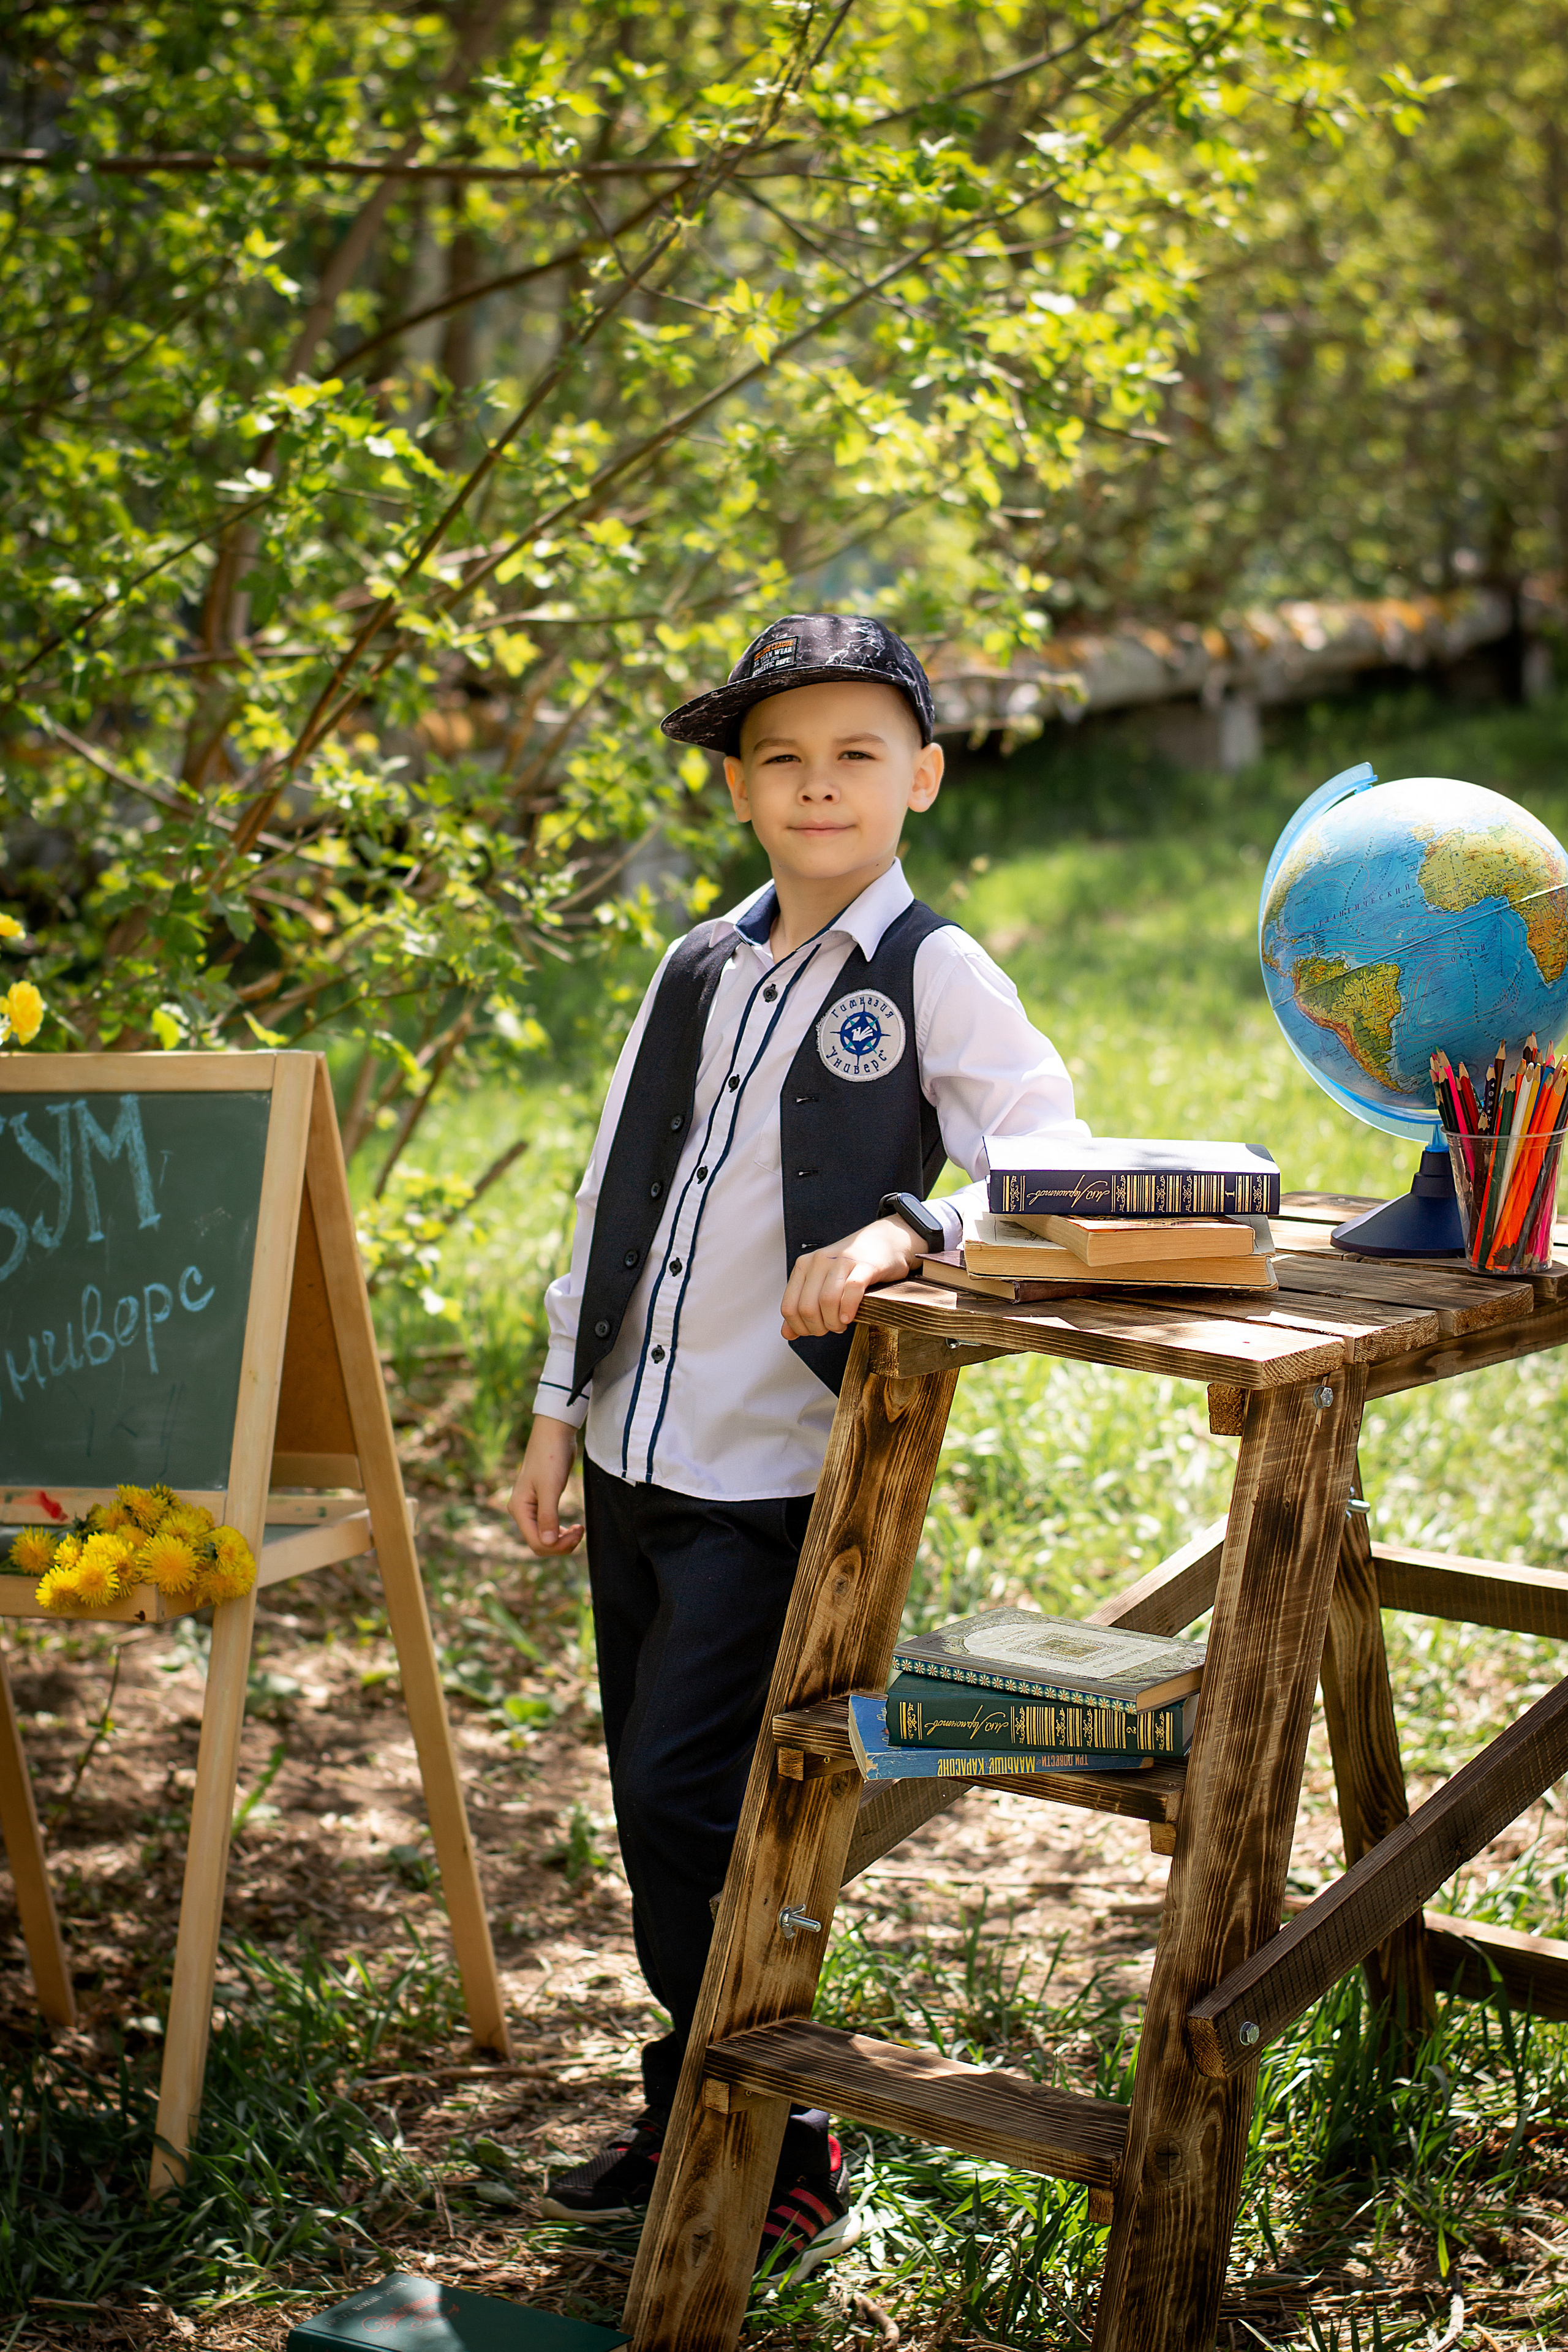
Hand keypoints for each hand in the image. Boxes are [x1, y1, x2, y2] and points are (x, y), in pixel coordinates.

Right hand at [509, 1415, 584, 1555]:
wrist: (554, 1434)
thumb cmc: (551, 1457)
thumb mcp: (550, 1488)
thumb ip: (548, 1516)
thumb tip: (548, 1544)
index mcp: (520, 1509)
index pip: (536, 1542)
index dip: (557, 1546)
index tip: (578, 1533)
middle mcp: (522, 1511)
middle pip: (540, 1543)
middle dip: (561, 1544)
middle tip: (581, 1531)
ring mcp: (531, 1508)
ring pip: (545, 1537)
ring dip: (562, 1540)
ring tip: (579, 1530)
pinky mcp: (542, 1504)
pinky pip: (549, 1527)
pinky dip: (561, 1532)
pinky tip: (573, 1527)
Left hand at [780, 1213, 924, 1338]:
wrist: (885, 1241)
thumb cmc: (852, 1268)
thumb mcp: (822, 1283)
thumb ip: (802, 1307)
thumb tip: (788, 1334)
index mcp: (804, 1266)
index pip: (789, 1307)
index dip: (800, 1327)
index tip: (814, 1331)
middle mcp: (819, 1261)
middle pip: (807, 1308)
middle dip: (819, 1327)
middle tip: (832, 1328)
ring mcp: (841, 1261)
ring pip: (827, 1301)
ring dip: (834, 1322)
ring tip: (842, 1324)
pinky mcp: (865, 1265)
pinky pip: (852, 1290)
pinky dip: (849, 1309)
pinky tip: (850, 1317)